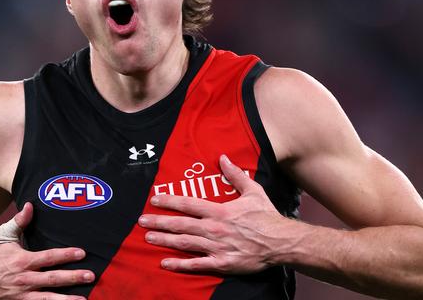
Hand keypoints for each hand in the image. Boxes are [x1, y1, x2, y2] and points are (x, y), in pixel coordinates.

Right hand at [0, 202, 94, 299]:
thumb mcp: (4, 235)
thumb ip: (20, 222)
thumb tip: (30, 205)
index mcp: (23, 261)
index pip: (49, 257)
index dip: (66, 255)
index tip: (81, 253)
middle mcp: (24, 279)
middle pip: (53, 279)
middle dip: (72, 278)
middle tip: (91, 276)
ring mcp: (22, 295)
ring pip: (47, 299)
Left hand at [138, 155, 291, 274]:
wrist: (281, 242)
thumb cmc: (266, 216)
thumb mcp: (252, 191)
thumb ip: (235, 175)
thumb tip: (223, 157)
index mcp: (219, 211)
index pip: (188, 204)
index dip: (169, 201)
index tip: (154, 200)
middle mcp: (214, 229)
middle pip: (181, 224)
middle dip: (159, 222)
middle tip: (141, 221)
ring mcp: (216, 247)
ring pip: (185, 243)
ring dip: (164, 240)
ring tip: (148, 238)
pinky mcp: (222, 263)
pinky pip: (197, 265)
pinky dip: (180, 265)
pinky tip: (165, 263)